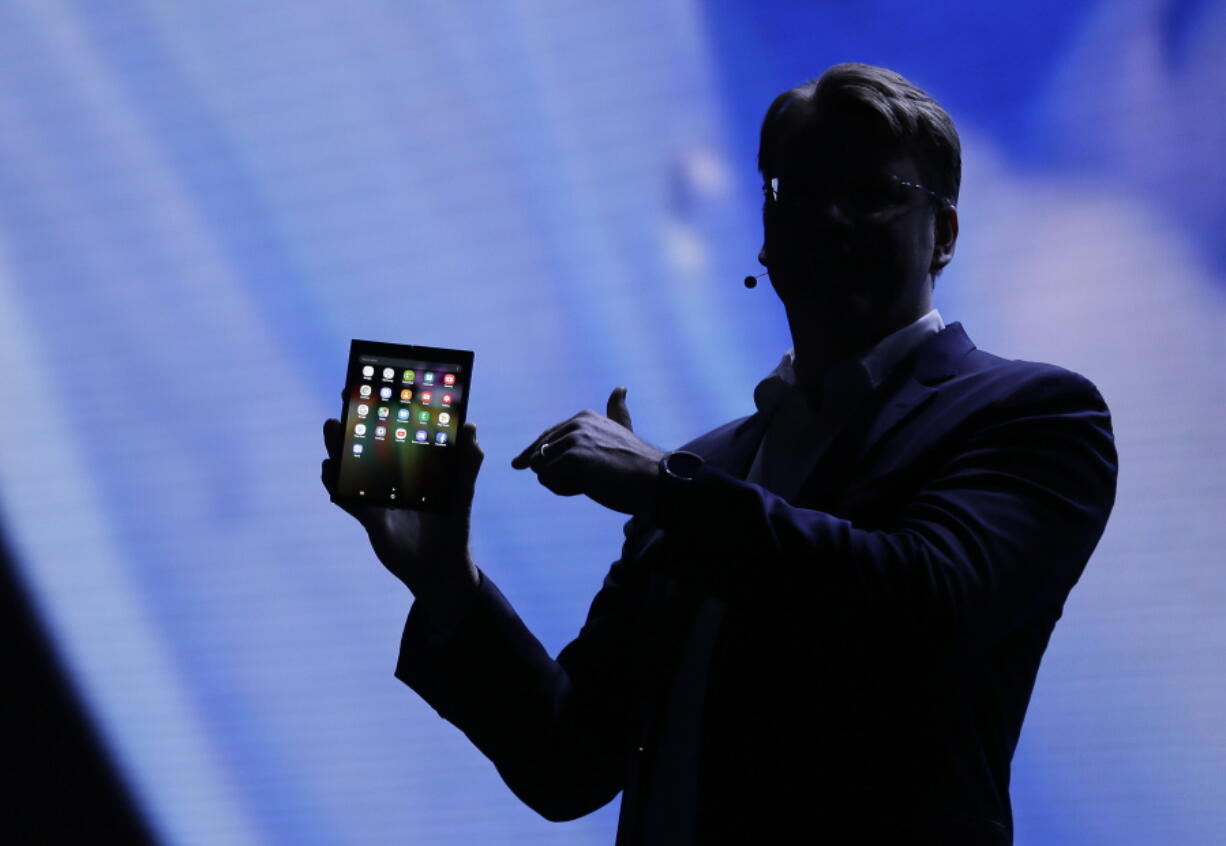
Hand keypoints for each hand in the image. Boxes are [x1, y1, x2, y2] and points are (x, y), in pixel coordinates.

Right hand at [321, 413, 482, 601]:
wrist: (441, 569)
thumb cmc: (455, 526)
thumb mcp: (463, 492)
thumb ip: (468, 461)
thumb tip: (470, 425)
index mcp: (414, 466)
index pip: (396, 432)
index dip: (383, 410)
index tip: (372, 388)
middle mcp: (394, 477)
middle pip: (367, 446)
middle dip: (352, 426)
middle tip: (342, 406)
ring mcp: (379, 496)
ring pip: (353, 468)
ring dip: (339, 449)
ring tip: (331, 430)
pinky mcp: (369, 518)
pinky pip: (348, 498)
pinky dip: (337, 485)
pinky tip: (329, 472)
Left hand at [512, 386, 663, 514]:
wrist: (656, 481)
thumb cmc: (638, 464)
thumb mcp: (623, 430)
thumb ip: (616, 411)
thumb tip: (620, 388)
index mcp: (584, 417)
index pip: (545, 438)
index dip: (536, 455)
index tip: (522, 464)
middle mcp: (577, 423)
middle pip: (540, 456)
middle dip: (557, 473)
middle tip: (590, 477)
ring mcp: (576, 439)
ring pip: (541, 469)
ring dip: (560, 483)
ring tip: (591, 481)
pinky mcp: (574, 457)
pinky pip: (548, 480)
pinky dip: (564, 489)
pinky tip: (589, 485)